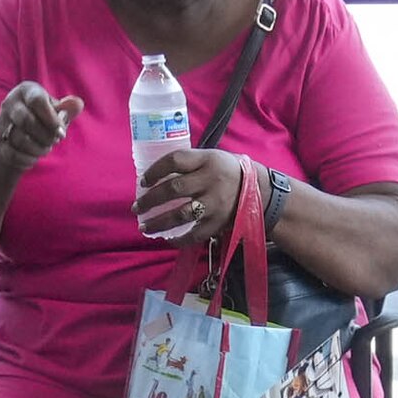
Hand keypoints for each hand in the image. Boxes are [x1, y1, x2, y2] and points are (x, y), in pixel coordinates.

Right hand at [0, 79, 78, 163]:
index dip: (52, 120)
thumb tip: (77, 104)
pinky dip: (28, 159)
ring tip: (46, 149)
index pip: (37, 101)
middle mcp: (10, 103)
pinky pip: (13, 154)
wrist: (18, 136)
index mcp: (26, 90)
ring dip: (38, 149)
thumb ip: (67, 110)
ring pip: (20, 139)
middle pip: (27, 121)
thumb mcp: (57, 112)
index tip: (62, 133)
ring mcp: (1, 122)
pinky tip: (34, 157)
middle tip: (55, 141)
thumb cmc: (43, 120)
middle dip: (46, 136)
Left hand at [135, 142, 257, 251]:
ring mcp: (215, 204)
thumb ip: (189, 163)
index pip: (175, 161)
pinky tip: (167, 240)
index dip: (155, 171)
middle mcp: (210, 180)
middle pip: (174, 189)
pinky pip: (195, 234)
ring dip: (159, 222)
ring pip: (181, 214)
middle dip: (151, 200)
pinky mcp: (219, 223)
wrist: (260, 191)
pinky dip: (180, 239)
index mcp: (207, 160)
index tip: (143, 182)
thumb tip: (156, 176)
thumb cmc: (228, 172)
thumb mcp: (212, 158)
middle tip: (136, 208)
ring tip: (145, 227)